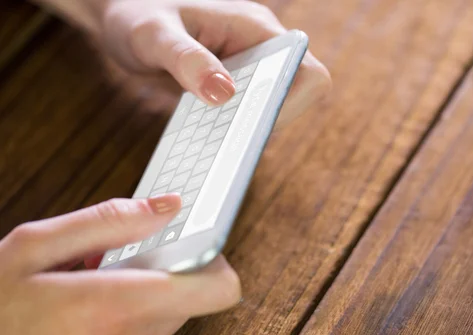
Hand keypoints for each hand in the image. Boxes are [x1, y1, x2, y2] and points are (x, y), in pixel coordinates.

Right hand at [0, 194, 240, 334]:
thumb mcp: (34, 247)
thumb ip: (111, 221)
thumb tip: (167, 207)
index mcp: (116, 308)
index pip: (218, 288)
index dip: (214, 261)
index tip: (195, 246)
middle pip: (187, 302)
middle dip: (161, 278)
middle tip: (115, 267)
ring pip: (165, 326)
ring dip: (141, 307)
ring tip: (90, 298)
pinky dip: (126, 334)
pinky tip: (86, 327)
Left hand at [36, 0, 331, 126]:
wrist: (122, 16)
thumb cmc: (135, 14)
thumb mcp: (153, 34)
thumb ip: (186, 60)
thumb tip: (224, 95)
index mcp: (254, 27)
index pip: (306, 72)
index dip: (292, 104)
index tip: (252, 123)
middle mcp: (260, 46)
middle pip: (295, 96)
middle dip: (268, 121)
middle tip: (228, 138)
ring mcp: (250, 67)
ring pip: (272, 108)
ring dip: (249, 128)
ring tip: (214, 139)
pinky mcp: (235, 84)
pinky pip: (248, 112)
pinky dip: (233, 129)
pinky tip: (205, 134)